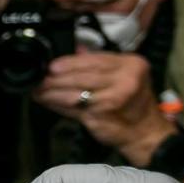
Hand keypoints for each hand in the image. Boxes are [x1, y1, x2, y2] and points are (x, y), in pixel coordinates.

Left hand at [33, 52, 176, 164]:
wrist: (145, 132)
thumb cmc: (133, 102)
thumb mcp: (126, 75)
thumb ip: (101, 63)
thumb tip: (75, 50)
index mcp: (131, 65)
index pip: (94, 59)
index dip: (69, 62)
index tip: (52, 65)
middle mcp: (124, 81)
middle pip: (81, 76)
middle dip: (56, 77)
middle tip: (40, 78)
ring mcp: (112, 100)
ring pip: (73, 93)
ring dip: (51, 92)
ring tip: (38, 90)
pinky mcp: (100, 116)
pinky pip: (72, 108)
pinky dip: (56, 105)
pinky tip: (46, 101)